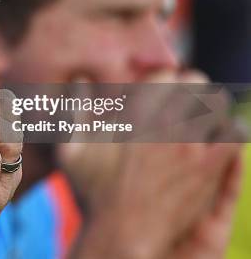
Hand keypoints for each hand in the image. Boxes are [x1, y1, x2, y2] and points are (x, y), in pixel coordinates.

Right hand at [64, 70, 242, 258]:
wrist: (122, 234)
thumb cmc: (93, 190)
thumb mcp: (72, 147)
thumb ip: (76, 108)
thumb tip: (80, 76)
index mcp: (135, 114)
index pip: (164, 73)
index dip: (162, 78)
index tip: (159, 88)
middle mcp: (166, 125)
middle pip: (196, 81)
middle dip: (189, 86)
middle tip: (182, 98)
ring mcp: (192, 147)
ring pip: (218, 103)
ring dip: (210, 106)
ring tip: (201, 116)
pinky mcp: (210, 169)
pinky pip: (235, 134)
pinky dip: (229, 131)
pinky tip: (216, 138)